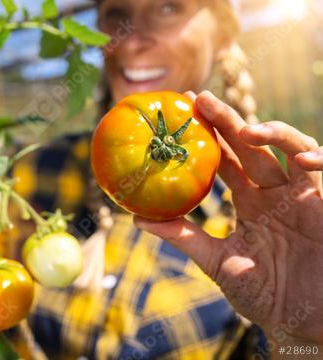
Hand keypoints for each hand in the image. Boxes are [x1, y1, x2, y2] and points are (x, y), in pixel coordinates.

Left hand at [134, 91, 322, 343]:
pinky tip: (302, 157)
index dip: (205, 138)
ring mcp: (303, 194)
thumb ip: (184, 237)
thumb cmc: (266, 295)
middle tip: (198, 99)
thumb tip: (138, 219)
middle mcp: (274, 192)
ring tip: (243, 129)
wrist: (306, 322)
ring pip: (289, 147)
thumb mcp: (218, 262)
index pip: (224, 161)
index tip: (181, 115)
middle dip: (226, 120)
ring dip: (270, 132)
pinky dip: (318, 158)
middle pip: (249, 146)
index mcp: (249, 202)